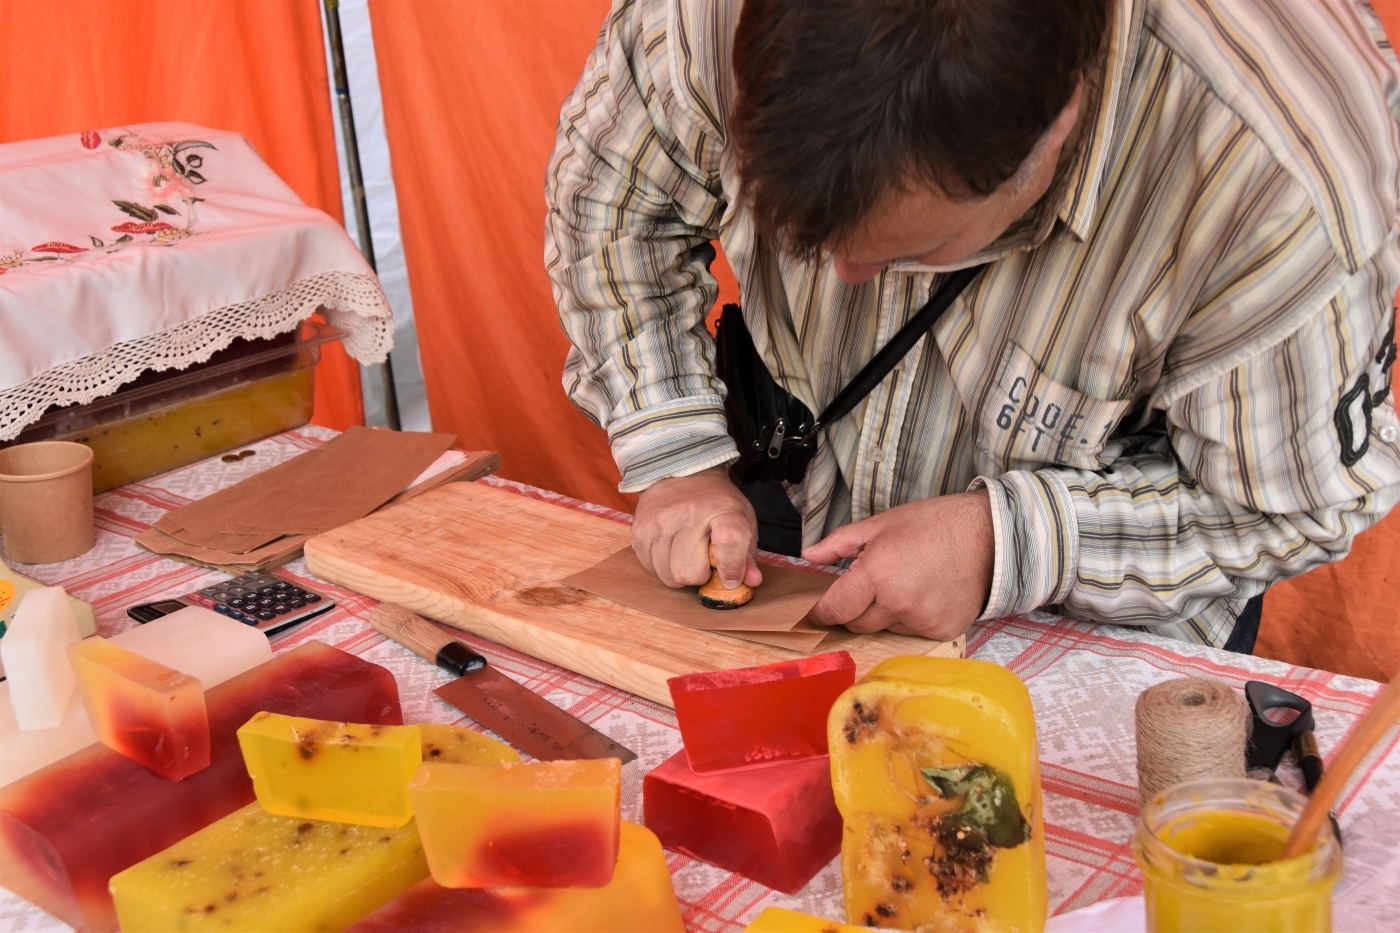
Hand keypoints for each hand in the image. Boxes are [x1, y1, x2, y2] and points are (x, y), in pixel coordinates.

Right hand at [632, 466, 762, 590]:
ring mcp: (660, 522)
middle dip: (700, 575)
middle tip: (703, 559)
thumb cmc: (715, 503)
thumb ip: (747, 554)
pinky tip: (670, 549)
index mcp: (723, 509)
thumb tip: (752, 582)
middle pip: (690, 572)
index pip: (730, 542)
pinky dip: (663, 567)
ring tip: (686, 552)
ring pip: (669, 576)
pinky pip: (651, 569)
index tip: (731, 579)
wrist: (679, 471)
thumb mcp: (741, 519)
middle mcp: (689, 513)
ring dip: (680, 573)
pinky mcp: (640, 530)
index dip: (731, 568)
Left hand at [802, 489, 993, 640]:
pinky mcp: (941, 632)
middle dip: (852, 609)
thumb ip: (840, 543)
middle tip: (865, 587)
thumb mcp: (882, 524)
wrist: (993, 537)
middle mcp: (897, 604)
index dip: (820, 612)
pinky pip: (911, 632)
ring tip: (902, 583)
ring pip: (883, 628)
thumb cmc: (936, 524)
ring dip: (882, 613)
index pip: (835, 609)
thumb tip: (809, 556)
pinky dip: (909, 618)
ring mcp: (921, 621)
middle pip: (856, 623)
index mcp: (877, 574)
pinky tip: (923, 594)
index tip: (816, 610)